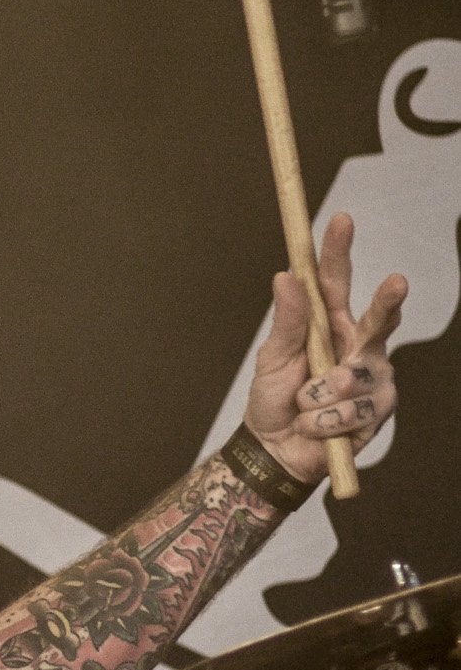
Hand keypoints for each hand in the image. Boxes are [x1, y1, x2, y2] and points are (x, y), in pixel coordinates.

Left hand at [244, 212, 406, 483]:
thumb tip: (285, 276)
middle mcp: (359, 345)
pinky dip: (324, 421)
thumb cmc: (273, 399)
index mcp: (330, 325)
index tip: (339, 219)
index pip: (336, 281)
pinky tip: (319, 427)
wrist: (277, 450)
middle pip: (379, 316)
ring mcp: (374, 376)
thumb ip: (286, 321)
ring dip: (315, 397)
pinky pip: (351, 409)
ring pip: (350, 376)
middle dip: (389, 301)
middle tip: (398, 282)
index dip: (338, 250)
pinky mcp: (381, 407)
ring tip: (304, 408)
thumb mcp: (272, 359)